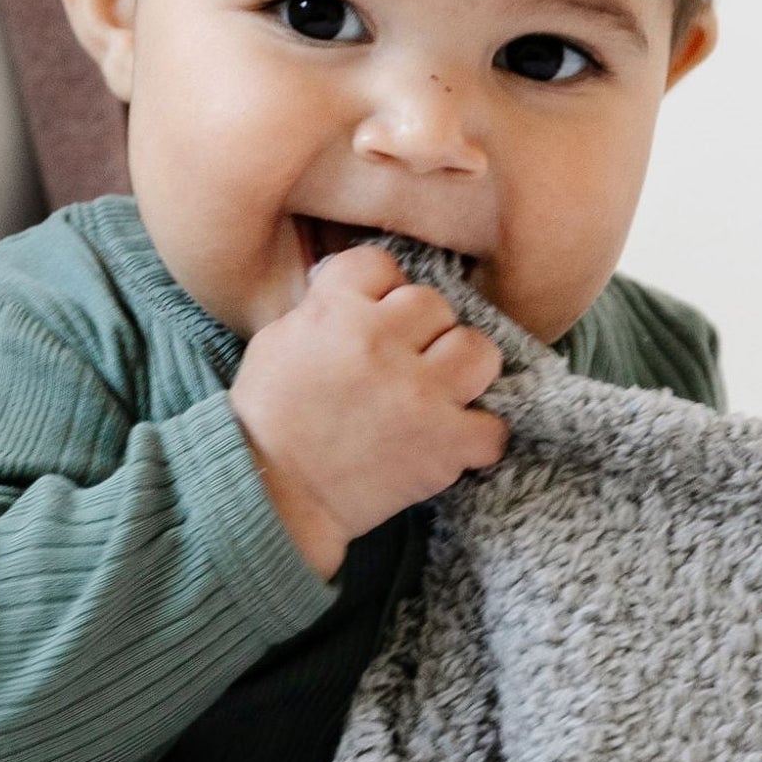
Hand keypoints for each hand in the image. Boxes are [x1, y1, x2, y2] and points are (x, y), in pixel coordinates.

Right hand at [229, 244, 508, 579]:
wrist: (273, 497)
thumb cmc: (267, 422)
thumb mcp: (277, 342)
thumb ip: (323, 308)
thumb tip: (360, 293)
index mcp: (336, 311)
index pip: (382, 263)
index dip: (381, 290)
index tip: (375, 316)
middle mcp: (382, 343)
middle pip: (434, 304)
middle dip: (421, 332)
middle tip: (405, 362)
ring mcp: (419, 393)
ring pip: (479, 350)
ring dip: (464, 371)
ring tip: (443, 392)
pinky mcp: (444, 444)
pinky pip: (493, 427)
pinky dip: (478, 438)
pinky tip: (455, 442)